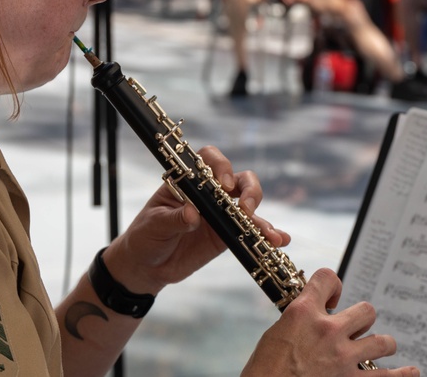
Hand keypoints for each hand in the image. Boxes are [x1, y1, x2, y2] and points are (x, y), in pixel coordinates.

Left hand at [103, 145, 289, 293]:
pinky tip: (280, 240)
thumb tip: (193, 214)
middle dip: (248, 189)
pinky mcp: (228, 235)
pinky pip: (252, 231)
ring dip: (262, 216)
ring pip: (250, 203)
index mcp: (188, 182)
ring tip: (269, 234)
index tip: (224, 184)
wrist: (148, 266)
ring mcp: (222, 214)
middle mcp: (208, 193)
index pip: (208, 160)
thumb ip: (173, 219)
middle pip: (238, 179)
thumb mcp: (154, 225)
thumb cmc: (146, 236)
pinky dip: (267, 234)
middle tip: (245, 207)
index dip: (220, 166)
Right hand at [242, 269, 418, 376]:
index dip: (333, 285)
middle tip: (352, 329)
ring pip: (382, 342)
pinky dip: (402, 375)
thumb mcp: (275, 334)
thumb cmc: (264, 369)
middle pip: (365, 310)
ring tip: (378, 347)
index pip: (327, 278)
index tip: (332, 297)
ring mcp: (343, 358)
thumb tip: (311, 322)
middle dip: (361, 318)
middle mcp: (328, 330)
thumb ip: (299, 322)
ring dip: (381, 344)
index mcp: (303, 312)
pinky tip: (411, 372)